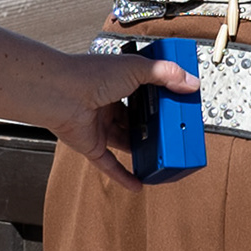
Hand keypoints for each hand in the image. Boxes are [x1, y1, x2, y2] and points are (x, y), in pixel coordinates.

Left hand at [50, 48, 198, 186]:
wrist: (61, 93)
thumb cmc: (89, 75)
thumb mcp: (136, 68)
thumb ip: (165, 74)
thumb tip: (189, 82)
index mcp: (116, 83)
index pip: (144, 91)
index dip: (161, 98)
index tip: (178, 103)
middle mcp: (108, 105)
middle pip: (137, 119)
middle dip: (155, 126)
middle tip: (175, 131)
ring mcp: (100, 127)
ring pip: (127, 142)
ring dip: (144, 150)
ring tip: (165, 155)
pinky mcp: (93, 147)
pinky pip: (111, 165)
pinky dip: (125, 176)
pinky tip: (139, 182)